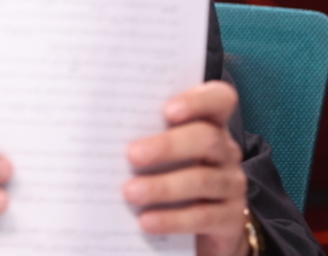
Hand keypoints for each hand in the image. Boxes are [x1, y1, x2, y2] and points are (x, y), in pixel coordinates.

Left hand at [123, 81, 249, 255]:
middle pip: (206, 139)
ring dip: (163, 186)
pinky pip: (203, 217)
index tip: (167, 109)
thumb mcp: (160, 151)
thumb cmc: (168, 173)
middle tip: (132, 154)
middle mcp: (225, 150)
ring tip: (130, 192)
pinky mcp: (230, 218)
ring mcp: (230, 184)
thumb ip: (142, 134)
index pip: (218, 99)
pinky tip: (146, 221)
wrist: (197, 228)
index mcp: (209, 124)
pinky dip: (172, 219)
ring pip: (202, 180)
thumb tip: (96, 130)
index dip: (198, 100)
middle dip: (167, 146)